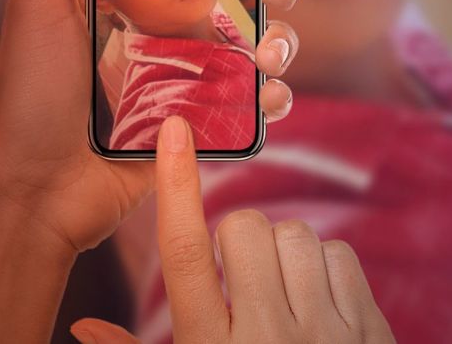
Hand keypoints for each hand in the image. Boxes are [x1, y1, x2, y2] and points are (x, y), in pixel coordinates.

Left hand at [0, 0, 309, 255]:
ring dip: (284, 38)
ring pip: (265, 39)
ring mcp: (197, 70)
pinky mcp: (207, 117)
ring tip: (266, 53)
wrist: (37, 188)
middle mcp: (177, 22)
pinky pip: (257, 100)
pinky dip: (275, 96)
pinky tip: (269, 97)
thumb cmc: (31, 89)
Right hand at [70, 116, 395, 343]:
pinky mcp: (370, 332)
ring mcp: (326, 336)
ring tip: (280, 295)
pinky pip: (340, 254)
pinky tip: (318, 303)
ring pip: (296, 233)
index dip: (176, 186)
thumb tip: (81, 330)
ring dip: (283, 252)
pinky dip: (325, 266)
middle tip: (241, 280)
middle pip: (244, 228)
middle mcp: (268, 340)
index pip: (184, 255)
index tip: (175, 129)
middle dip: (238, 239)